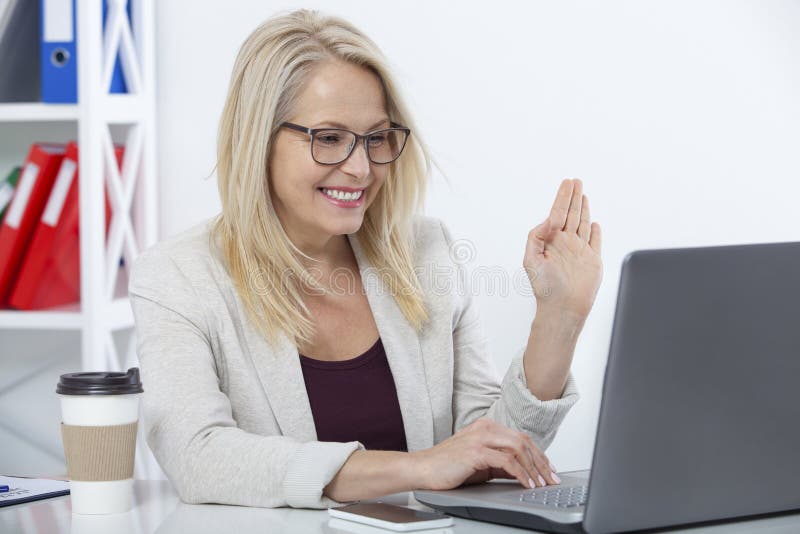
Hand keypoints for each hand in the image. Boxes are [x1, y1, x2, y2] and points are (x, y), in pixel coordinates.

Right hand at [411, 418, 560, 490]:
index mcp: (487, 427)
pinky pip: (507, 461)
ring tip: (541, 484)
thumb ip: (500, 463)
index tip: (549, 470)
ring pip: (519, 448)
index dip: (539, 454)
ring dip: (534, 468)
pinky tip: (526, 484)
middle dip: (542, 462)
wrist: (422, 469)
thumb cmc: (447, 467)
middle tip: (552, 479)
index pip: (521, 437)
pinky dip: (521, 474)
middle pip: (524, 441)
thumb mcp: (480, 463)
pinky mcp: (476, 451)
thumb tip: (523, 471)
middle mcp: (485, 428)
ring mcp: (480, 438)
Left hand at [524, 178, 602, 319]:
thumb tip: (549, 220)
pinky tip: (593, 222)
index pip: (557, 213)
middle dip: (573, 197)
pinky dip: (595, 231)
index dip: (562, 198)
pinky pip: (595, 242)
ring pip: (582, 224)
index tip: (567, 185)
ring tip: (583, 194)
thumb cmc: (544, 287)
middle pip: (570, 214)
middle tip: (575, 181)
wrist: (563, 308)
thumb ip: (536, 235)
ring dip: (583, 208)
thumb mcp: (531, 259)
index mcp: (550, 241)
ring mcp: (580, 251)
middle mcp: (565, 244)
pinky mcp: (593, 261)